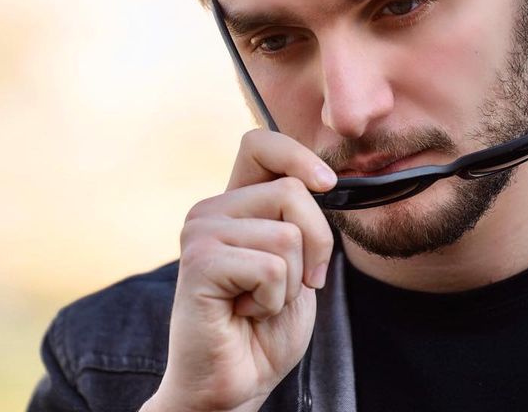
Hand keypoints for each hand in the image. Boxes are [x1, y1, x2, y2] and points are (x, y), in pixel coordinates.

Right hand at [143, 129, 336, 411]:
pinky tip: (246, 313)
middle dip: (316, 245)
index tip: (328, 183)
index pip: (260, 144)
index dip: (298, 154)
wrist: (234, 384)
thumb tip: (325, 182)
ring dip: (292, 281)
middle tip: (295, 285)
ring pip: (288, 234)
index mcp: (234, 204)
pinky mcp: (199, 263)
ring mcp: (200, 233)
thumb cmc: (265, 328)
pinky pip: (272, 266)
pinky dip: (274, 299)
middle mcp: (211, 210)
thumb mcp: (298, 263)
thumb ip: (300, 221)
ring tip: (260, 302)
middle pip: (293, 191)